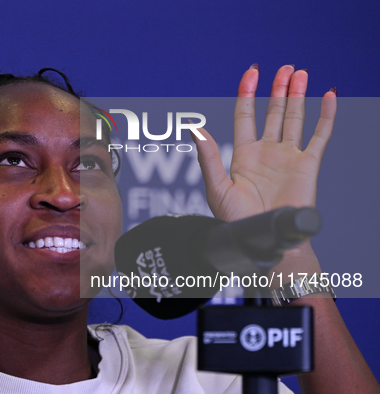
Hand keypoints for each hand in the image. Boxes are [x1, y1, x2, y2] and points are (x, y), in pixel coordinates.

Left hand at [194, 65, 335, 222]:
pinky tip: (329, 97)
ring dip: (298, 95)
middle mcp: (267, 151)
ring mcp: (288, 157)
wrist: (264, 241)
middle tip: (284, 68)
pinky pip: (320, 135)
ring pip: (295, 118)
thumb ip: (208, 156)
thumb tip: (194, 129)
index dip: (248, 94)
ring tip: (300, 73)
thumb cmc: (238, 221)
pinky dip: (326, 115)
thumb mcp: (217, 187)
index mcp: (244, 154)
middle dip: (278, 89)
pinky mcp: (308, 165)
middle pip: (273, 112)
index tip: (251, 74)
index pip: (246, 115)